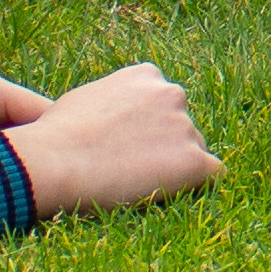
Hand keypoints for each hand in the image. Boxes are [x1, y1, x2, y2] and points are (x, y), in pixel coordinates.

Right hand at [2, 62, 223, 213]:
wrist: (57, 162)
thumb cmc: (58, 135)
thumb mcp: (86, 100)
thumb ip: (114, 101)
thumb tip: (118, 116)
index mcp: (147, 76)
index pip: (163, 103)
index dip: (147, 128)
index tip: (127, 146)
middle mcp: (172, 94)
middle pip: (181, 126)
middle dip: (164, 146)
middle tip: (131, 169)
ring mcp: (186, 127)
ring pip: (194, 152)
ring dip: (174, 168)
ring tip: (135, 184)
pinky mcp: (195, 161)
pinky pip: (213, 176)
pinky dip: (197, 186)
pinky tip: (171, 195)